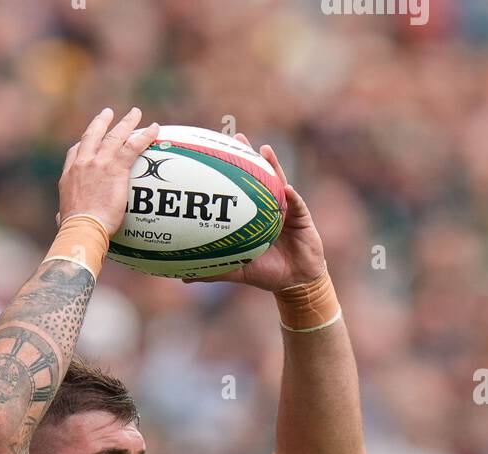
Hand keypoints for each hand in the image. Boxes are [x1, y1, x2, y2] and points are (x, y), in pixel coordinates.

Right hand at [58, 107, 159, 234]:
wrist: (83, 227)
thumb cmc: (74, 229)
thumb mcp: (63, 218)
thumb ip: (63, 214)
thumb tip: (60, 219)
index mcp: (69, 175)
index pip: (75, 152)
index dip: (83, 144)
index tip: (87, 140)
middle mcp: (83, 163)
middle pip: (92, 135)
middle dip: (101, 122)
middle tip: (108, 113)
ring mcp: (99, 163)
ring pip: (115, 135)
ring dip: (127, 122)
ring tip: (135, 113)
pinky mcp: (115, 167)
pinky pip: (133, 146)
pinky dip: (145, 136)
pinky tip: (155, 128)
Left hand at [184, 135, 324, 290]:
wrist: (294, 281)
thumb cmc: (266, 272)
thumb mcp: (238, 270)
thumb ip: (214, 270)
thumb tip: (184, 278)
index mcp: (253, 216)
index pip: (240, 189)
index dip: (229, 172)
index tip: (214, 154)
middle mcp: (269, 207)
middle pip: (259, 177)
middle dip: (249, 157)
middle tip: (237, 137)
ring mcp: (287, 209)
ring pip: (279, 183)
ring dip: (273, 166)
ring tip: (264, 150)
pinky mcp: (303, 218)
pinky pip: (298, 206)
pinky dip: (293, 198)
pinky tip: (287, 189)